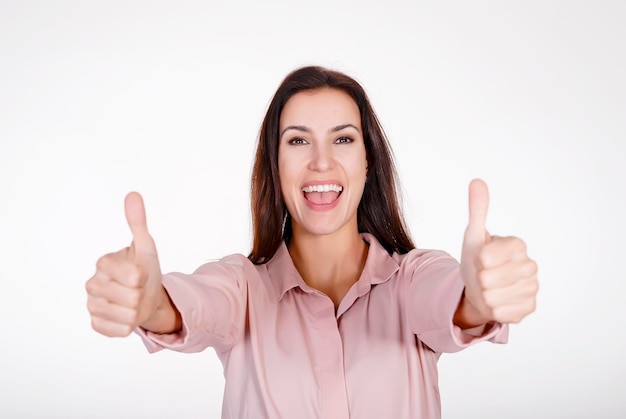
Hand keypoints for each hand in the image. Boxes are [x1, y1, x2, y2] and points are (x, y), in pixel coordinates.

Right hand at [86, 192, 164, 336]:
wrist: (145, 296)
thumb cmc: (144, 269)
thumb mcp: (146, 247)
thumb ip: (138, 222)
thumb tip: (133, 195)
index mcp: (103, 262)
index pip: (134, 276)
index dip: (144, 277)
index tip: (141, 273)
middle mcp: (92, 283)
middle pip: (132, 297)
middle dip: (142, 295)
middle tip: (138, 289)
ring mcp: (92, 305)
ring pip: (127, 316)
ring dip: (137, 311)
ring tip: (133, 302)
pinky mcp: (96, 324)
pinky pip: (120, 330)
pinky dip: (129, 325)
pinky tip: (125, 315)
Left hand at [459, 179, 538, 324]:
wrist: (480, 289)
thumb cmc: (478, 260)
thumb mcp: (473, 235)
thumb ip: (477, 210)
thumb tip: (477, 181)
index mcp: (518, 245)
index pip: (488, 256)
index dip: (478, 260)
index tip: (480, 259)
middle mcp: (530, 266)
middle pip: (489, 278)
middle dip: (479, 279)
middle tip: (484, 276)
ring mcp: (532, 288)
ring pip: (494, 297)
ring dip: (485, 295)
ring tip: (489, 288)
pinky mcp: (529, 308)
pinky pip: (501, 313)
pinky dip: (493, 310)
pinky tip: (497, 301)